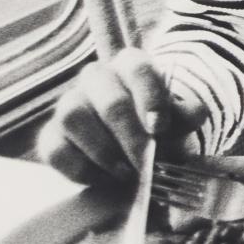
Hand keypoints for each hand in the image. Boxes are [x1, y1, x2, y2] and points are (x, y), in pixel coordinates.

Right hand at [35, 48, 205, 184]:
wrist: (134, 148)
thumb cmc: (158, 124)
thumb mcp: (180, 118)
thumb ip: (187, 114)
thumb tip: (192, 115)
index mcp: (130, 65)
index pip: (138, 68)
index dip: (151, 98)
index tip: (160, 128)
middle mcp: (96, 77)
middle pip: (110, 101)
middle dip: (131, 137)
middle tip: (145, 163)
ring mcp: (69, 104)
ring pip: (74, 118)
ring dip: (104, 152)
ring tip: (125, 172)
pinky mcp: (51, 135)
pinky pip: (56, 150)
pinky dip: (82, 170)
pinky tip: (104, 178)